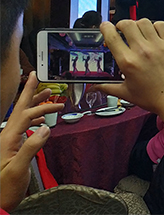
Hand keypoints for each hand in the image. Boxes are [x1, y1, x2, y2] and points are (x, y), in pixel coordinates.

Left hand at [1, 72, 63, 211]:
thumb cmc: (5, 189)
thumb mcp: (18, 169)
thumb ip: (31, 147)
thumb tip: (45, 127)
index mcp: (7, 139)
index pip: (25, 115)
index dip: (41, 108)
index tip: (57, 104)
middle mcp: (6, 137)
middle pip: (19, 109)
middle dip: (28, 91)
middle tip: (34, 75)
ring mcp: (8, 142)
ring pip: (21, 116)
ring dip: (33, 103)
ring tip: (44, 93)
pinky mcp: (11, 147)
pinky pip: (23, 126)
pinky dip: (33, 118)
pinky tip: (41, 120)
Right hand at [94, 20, 163, 117]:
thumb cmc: (154, 97)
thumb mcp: (126, 93)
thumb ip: (107, 87)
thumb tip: (94, 87)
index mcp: (128, 62)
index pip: (112, 36)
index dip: (105, 28)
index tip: (105, 26)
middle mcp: (142, 51)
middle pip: (127, 24)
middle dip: (121, 24)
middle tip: (121, 30)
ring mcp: (158, 45)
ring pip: (143, 22)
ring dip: (137, 24)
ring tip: (138, 32)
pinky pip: (161, 25)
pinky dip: (155, 26)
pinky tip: (153, 34)